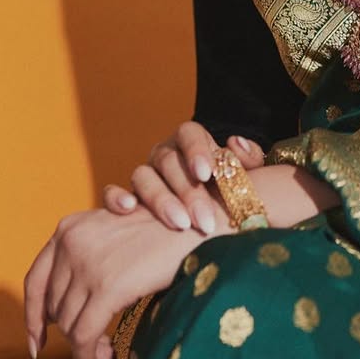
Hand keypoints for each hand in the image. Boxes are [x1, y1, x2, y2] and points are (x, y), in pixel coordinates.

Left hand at [24, 205, 206, 358]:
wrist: (200, 227)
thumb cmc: (165, 234)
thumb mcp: (115, 235)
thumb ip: (85, 260)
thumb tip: (59, 316)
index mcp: (69, 227)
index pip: (34, 280)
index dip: (32, 317)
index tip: (37, 343)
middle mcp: (71, 242)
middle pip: (54, 307)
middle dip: (71, 334)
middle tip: (94, 349)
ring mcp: (88, 264)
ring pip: (68, 325)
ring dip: (85, 347)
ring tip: (106, 354)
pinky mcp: (107, 287)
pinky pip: (85, 336)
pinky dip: (90, 356)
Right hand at [102, 120, 262, 234]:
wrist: (211, 210)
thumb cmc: (230, 188)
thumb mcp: (245, 173)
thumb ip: (247, 158)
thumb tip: (235, 144)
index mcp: (191, 140)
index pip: (189, 134)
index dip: (196, 150)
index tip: (207, 172)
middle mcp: (164, 154)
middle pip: (169, 163)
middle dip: (188, 192)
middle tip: (205, 220)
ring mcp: (144, 174)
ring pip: (142, 176)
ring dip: (161, 200)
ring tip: (180, 224)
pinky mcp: (126, 195)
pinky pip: (112, 191)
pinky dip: (116, 197)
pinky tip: (128, 209)